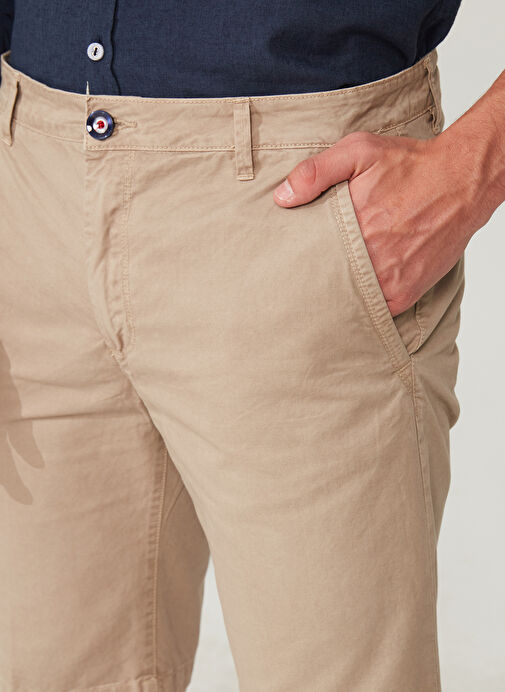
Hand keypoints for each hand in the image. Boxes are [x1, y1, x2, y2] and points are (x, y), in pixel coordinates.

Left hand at [273, 130, 482, 316]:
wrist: (462, 181)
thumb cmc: (410, 165)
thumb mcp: (359, 151)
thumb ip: (316, 172)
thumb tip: (282, 198)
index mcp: (352, 226)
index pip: (309, 256)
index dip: (297, 260)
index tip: (288, 261)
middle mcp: (371, 257)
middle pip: (327, 281)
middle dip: (314, 280)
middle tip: (300, 280)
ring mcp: (390, 279)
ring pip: (350, 299)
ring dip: (339, 295)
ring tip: (327, 288)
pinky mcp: (407, 292)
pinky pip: (377, 311)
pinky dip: (366, 305)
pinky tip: (356, 294)